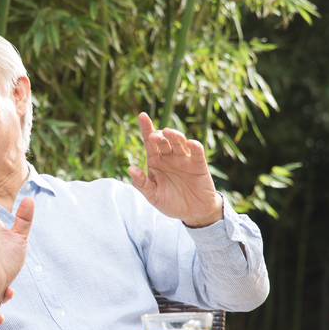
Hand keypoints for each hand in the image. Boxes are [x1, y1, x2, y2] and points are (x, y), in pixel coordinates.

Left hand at [128, 112, 222, 226]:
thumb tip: (130, 168)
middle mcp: (169, 157)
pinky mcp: (198, 165)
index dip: (146, 128)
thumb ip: (142, 184)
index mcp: (155, 161)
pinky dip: (195, 147)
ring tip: (168, 133)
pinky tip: (191, 143)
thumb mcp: (153, 196)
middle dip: (158, 135)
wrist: (193, 214)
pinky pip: (197, 154)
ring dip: (174, 136)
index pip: (149, 142)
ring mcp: (184, 160)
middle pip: (163, 140)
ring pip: (179, 142)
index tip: (142, 115)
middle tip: (153, 136)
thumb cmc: (171, 202)